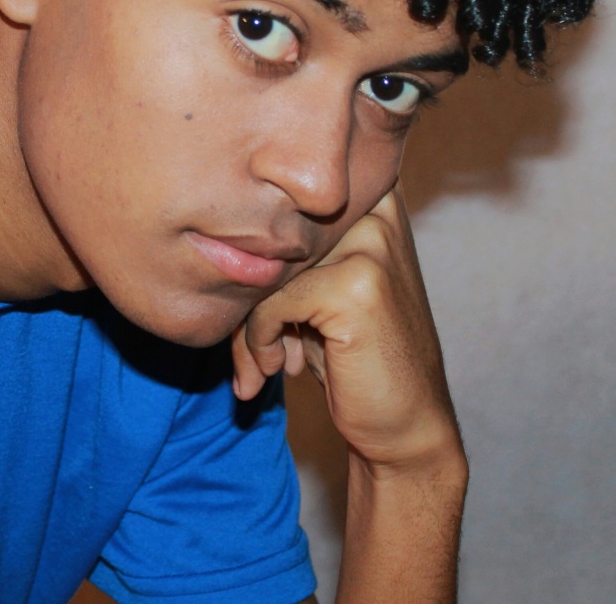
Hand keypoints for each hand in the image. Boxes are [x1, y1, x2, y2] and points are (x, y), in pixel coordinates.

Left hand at [231, 182, 461, 471]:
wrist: (409, 423)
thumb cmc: (355, 353)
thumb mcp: (322, 287)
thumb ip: (284, 249)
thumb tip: (206, 235)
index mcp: (371, 193)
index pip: (278, 203)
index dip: (252, 252)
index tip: (250, 306)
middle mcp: (375, 207)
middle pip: (272, 235)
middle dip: (244, 293)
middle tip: (249, 348)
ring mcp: (370, 244)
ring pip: (266, 267)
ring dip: (247, 324)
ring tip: (263, 363)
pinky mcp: (354, 285)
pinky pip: (271, 300)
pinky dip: (260, 340)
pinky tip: (281, 368)